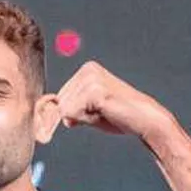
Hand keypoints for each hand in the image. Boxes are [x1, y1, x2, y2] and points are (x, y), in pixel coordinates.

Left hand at [56, 61, 176, 139]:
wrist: (144, 119)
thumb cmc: (117, 115)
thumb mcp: (87, 109)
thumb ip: (69, 107)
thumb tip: (46, 111)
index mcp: (86, 70)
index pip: (60, 98)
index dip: (74, 111)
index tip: (97, 109)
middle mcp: (87, 70)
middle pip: (60, 103)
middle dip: (76, 115)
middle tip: (102, 112)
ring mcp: (91, 79)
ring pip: (65, 110)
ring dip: (83, 118)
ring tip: (104, 112)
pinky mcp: (94, 91)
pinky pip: (71, 114)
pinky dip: (86, 120)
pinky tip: (105, 112)